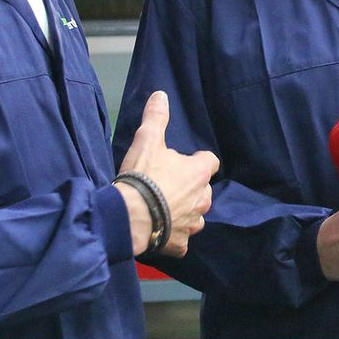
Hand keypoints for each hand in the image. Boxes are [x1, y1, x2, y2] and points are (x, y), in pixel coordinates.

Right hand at [117, 91, 219, 257]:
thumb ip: (156, 118)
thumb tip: (161, 94)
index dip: (196, 161)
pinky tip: (159, 231)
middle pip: (203, 190)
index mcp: (199, 173)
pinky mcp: (180, 244)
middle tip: (166, 186)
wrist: (129, 216)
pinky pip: (181, 241)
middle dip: (189, 188)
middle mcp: (202, 199)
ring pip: (195, 216)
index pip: (209, 162)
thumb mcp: (147, 141)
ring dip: (183, 213)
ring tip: (162, 209)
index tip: (181, 162)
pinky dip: (173, 236)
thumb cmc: (142, 176)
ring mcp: (192, 224)